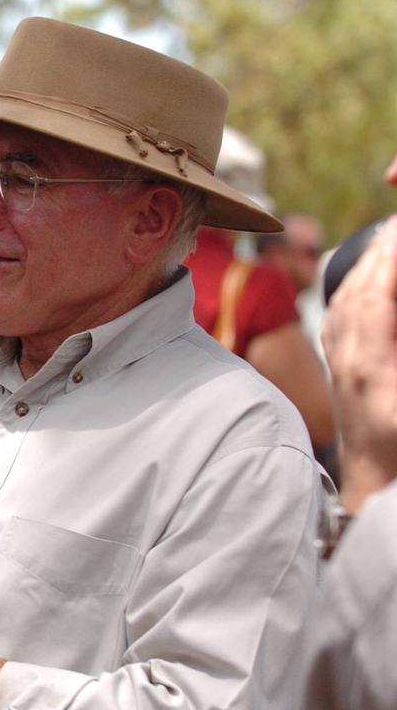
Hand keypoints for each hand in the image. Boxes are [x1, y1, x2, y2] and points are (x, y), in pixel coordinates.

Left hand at [322, 215, 396, 511]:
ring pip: (346, 303)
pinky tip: (367, 280)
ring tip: (389, 239)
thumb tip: (382, 308)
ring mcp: (341, 367)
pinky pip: (341, 320)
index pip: (377, 295)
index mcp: (371, 367)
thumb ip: (394, 354)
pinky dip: (355, 291)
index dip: (391, 259)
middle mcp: (349, 362)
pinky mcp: (342, 374)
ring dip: (366, 267)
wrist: (375, 493)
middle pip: (358, 290)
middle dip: (380, 252)